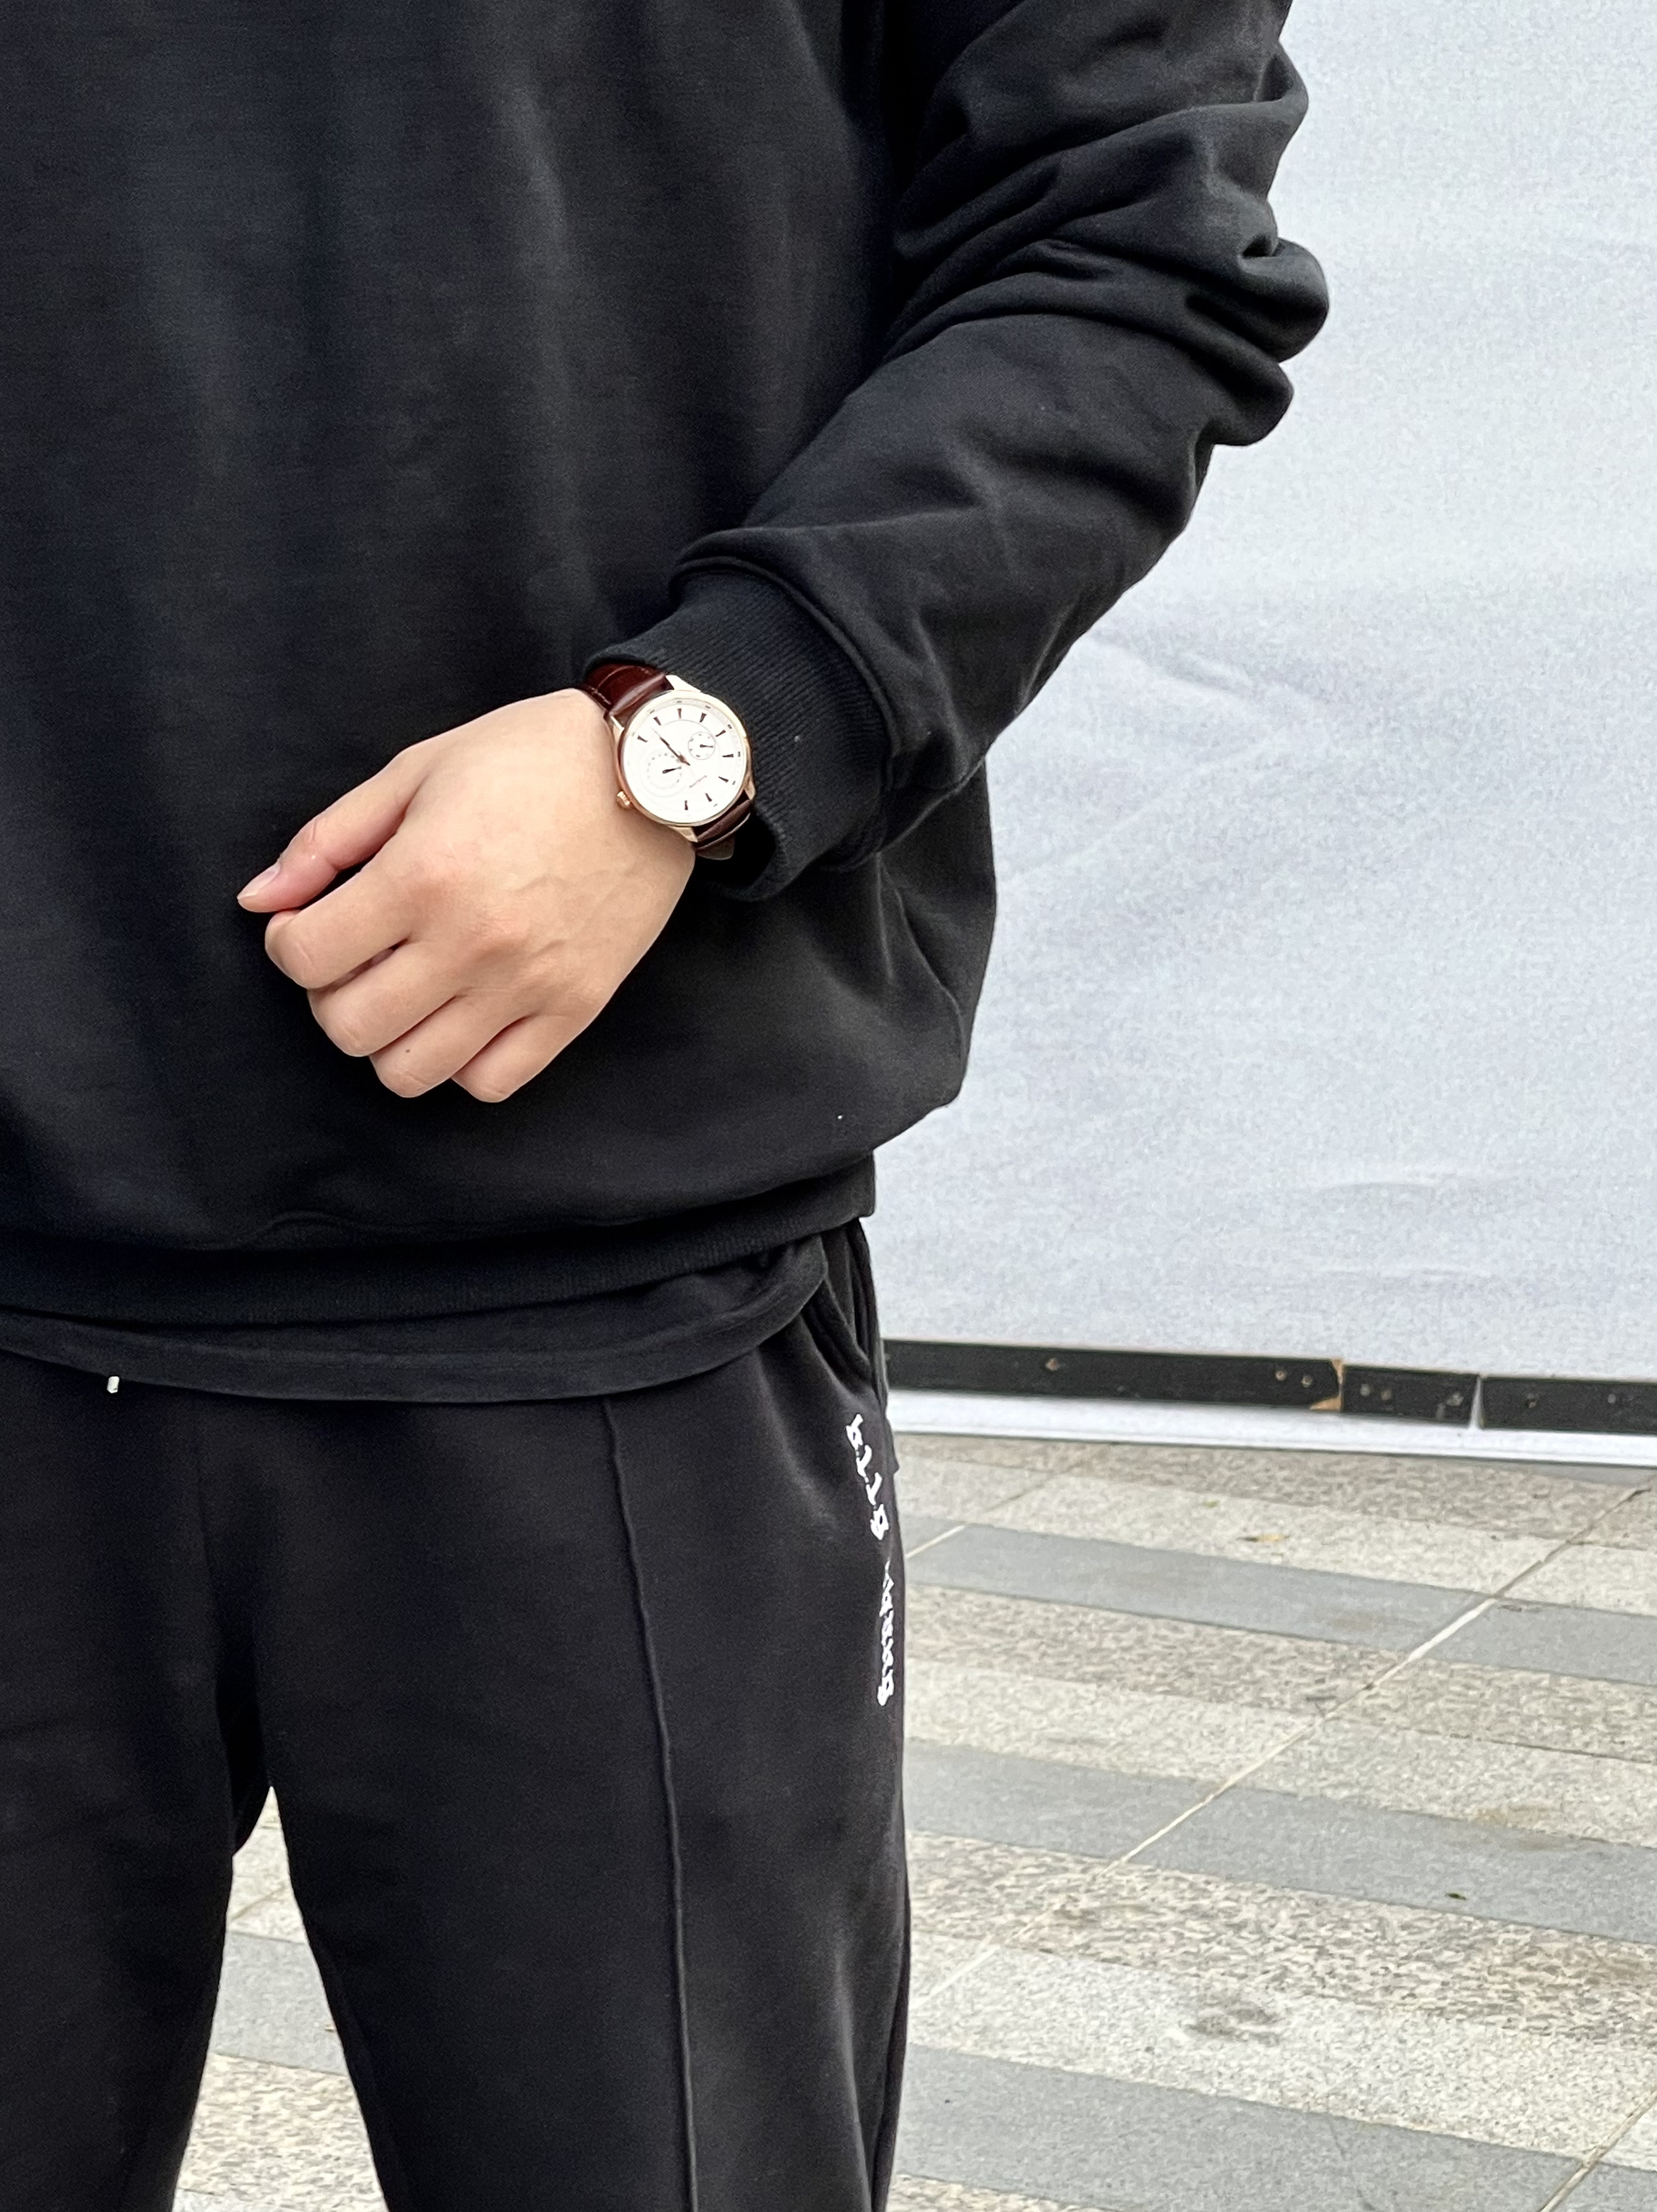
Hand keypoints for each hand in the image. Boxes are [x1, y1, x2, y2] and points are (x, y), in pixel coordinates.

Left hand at [237, 689, 692, 1101]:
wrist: (655, 772)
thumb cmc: (533, 757)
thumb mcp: (417, 770)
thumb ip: (330, 839)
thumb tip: (260, 899)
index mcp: (422, 875)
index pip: (306, 957)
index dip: (289, 942)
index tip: (310, 921)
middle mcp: (470, 943)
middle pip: (348, 1028)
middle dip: (330, 997)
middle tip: (354, 960)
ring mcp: (525, 985)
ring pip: (411, 1071)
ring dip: (389, 1039)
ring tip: (406, 992)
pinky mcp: (573, 1009)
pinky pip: (491, 1082)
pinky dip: (460, 1063)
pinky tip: (461, 1016)